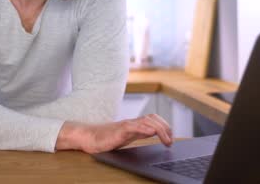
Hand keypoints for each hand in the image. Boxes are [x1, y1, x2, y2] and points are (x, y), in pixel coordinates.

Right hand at [56, 114, 172, 153]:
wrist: (89, 137)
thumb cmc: (105, 138)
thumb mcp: (126, 136)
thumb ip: (139, 133)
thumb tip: (154, 133)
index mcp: (134, 125)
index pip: (153, 119)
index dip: (165, 126)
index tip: (170, 137)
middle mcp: (132, 123)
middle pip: (153, 118)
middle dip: (166, 128)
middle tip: (171, 141)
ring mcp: (126, 125)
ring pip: (147, 121)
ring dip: (160, 129)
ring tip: (167, 140)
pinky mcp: (120, 129)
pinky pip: (135, 126)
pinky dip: (145, 128)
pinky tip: (151, 133)